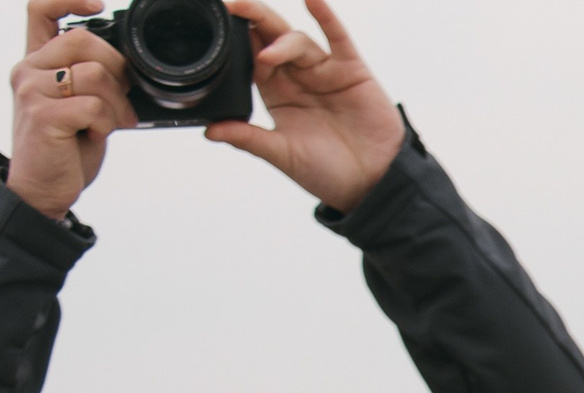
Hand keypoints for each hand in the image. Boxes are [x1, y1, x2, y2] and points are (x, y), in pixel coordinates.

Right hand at [8, 0, 137, 221]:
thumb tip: (127, 66)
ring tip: (110, 123)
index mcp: (35, 62)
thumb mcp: (78, 105)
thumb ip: (89, 78)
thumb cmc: (64, 148)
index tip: (99, 5)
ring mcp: (32, 90)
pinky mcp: (43, 115)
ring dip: (116, 103)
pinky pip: (94, 105)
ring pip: (94, 74)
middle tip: (122, 98)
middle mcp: (27, 69)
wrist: (42, 189)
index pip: (40, 10)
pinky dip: (107, 122)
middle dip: (116, 68)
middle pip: (83, 40)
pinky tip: (96, 135)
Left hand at [206, 0, 402, 213]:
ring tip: (268, 56)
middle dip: (251, 19)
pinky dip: (326, 16)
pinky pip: (338, 38)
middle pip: (270, 38)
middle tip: (231, 7)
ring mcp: (324, 71)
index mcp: (277, 94)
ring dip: (281, 40)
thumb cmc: (329, 173)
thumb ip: (249, 138)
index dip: (238, 44)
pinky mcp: (351, 70)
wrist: (372, 185)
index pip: (252, 58)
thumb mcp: (283, 155)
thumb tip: (210, 131)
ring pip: (297, 40)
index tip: (220, 31)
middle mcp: (298, 78)